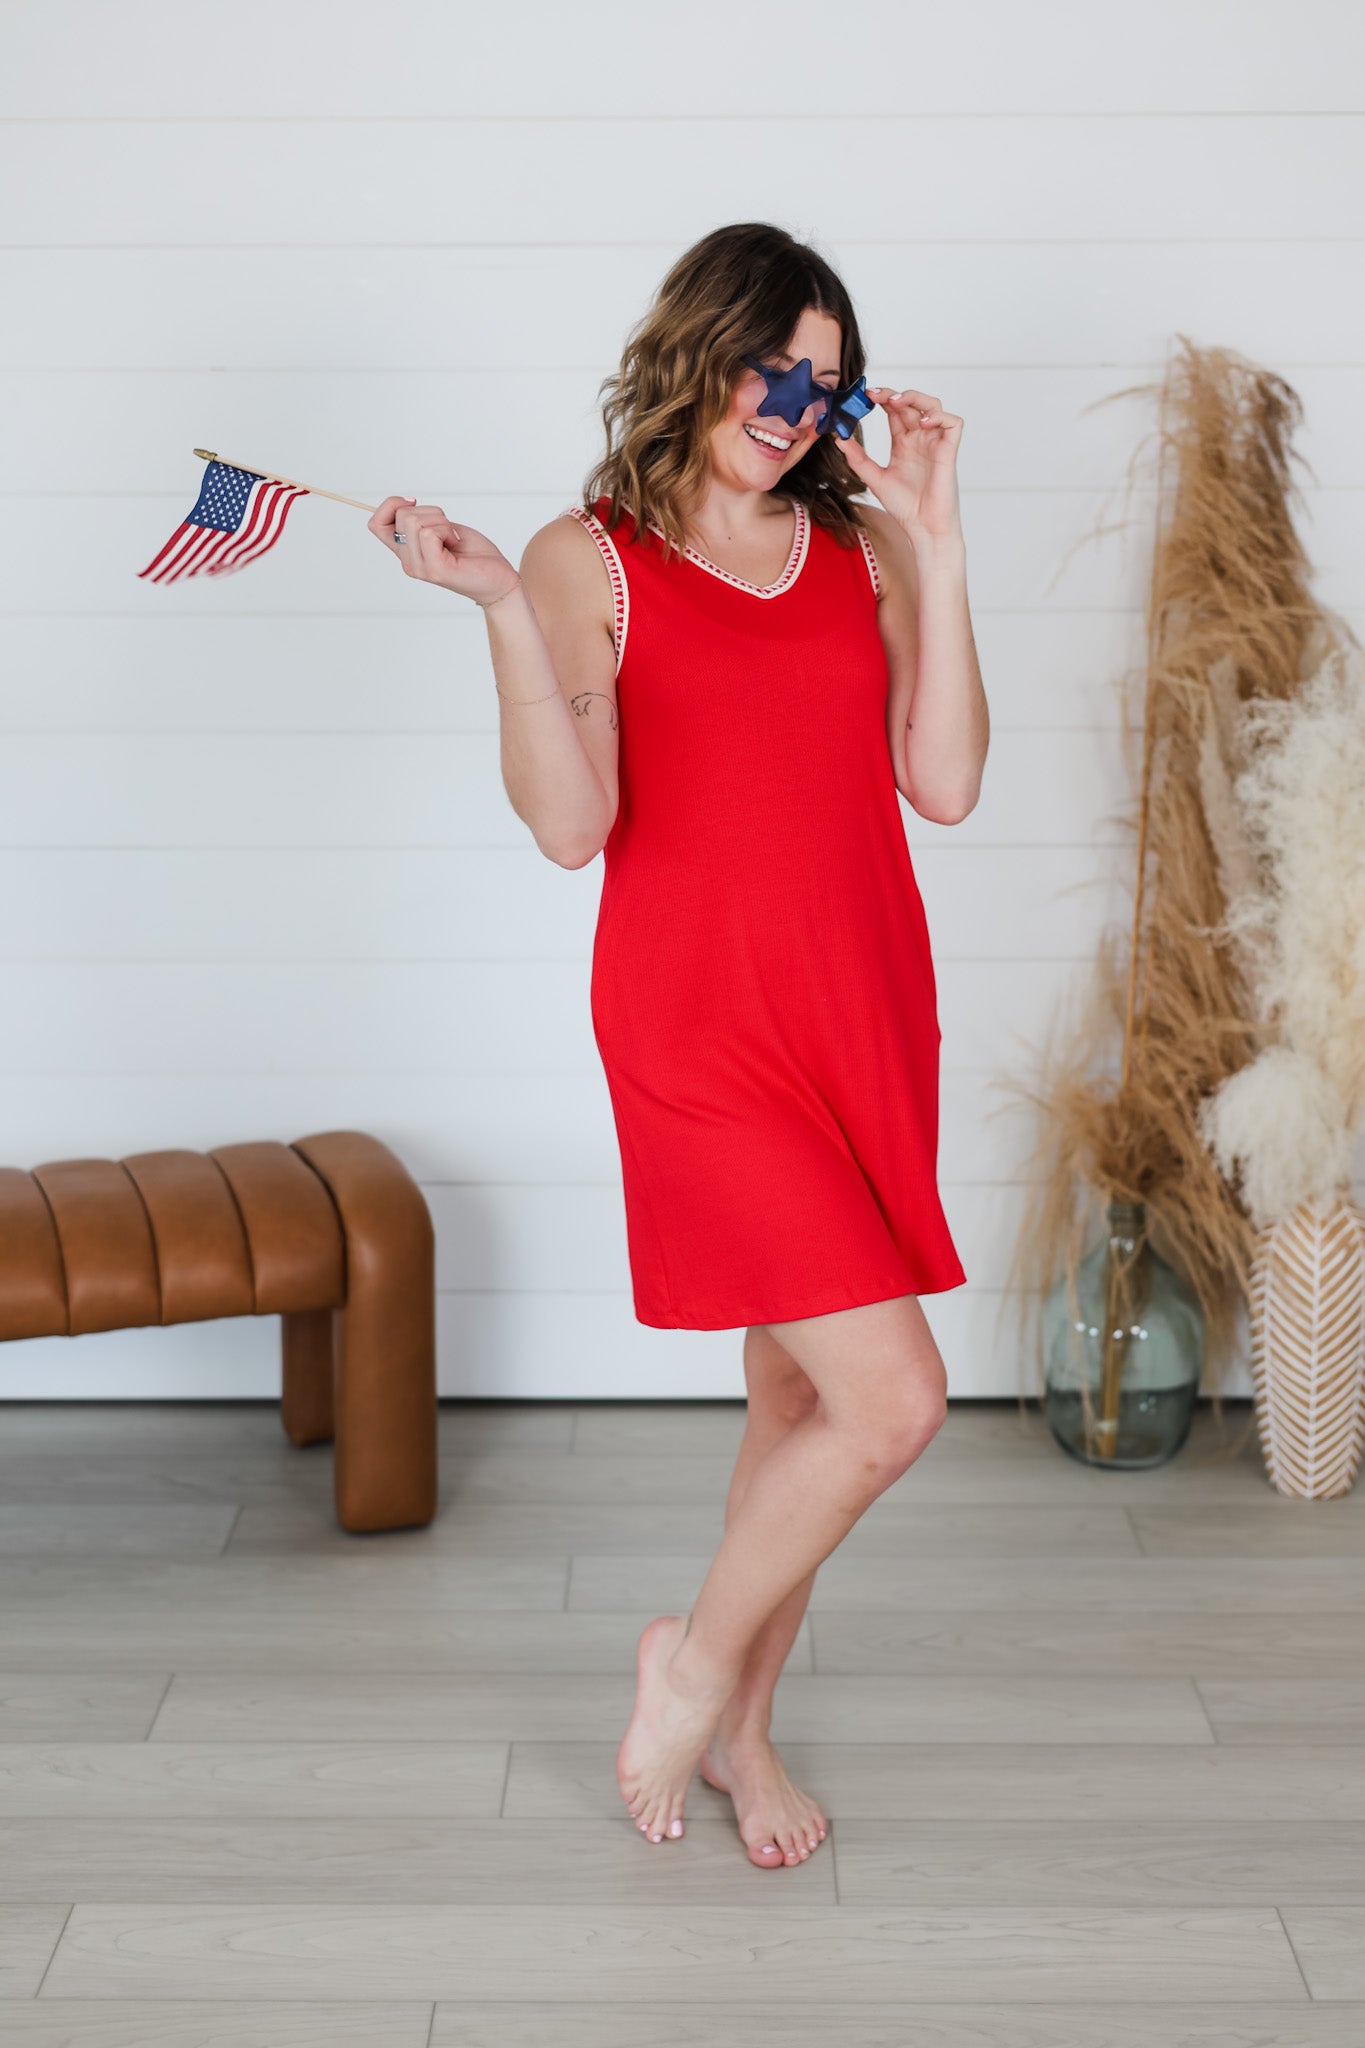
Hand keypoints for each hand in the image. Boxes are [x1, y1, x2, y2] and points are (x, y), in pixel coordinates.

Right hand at [368, 495, 520, 606]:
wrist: (498, 580)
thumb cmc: (474, 554)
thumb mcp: (443, 529)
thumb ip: (421, 521)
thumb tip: (404, 503)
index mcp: (407, 552)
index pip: (375, 524)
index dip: (390, 505)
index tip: (413, 502)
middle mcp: (408, 562)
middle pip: (402, 516)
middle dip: (430, 512)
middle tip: (448, 530)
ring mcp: (420, 568)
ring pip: (414, 522)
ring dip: (441, 522)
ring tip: (453, 539)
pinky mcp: (435, 570)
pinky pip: (429, 534)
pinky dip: (447, 531)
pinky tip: (457, 544)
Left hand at [835, 388, 963, 543]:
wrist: (922, 528)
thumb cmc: (904, 507)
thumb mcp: (874, 478)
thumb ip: (858, 458)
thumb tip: (838, 438)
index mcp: (903, 443)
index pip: (894, 411)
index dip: (881, 399)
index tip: (864, 396)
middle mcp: (919, 438)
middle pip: (911, 403)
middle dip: (893, 394)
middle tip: (874, 395)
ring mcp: (935, 442)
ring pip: (933, 405)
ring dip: (916, 398)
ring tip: (896, 402)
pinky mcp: (949, 451)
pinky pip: (953, 423)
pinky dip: (939, 417)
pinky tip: (922, 422)